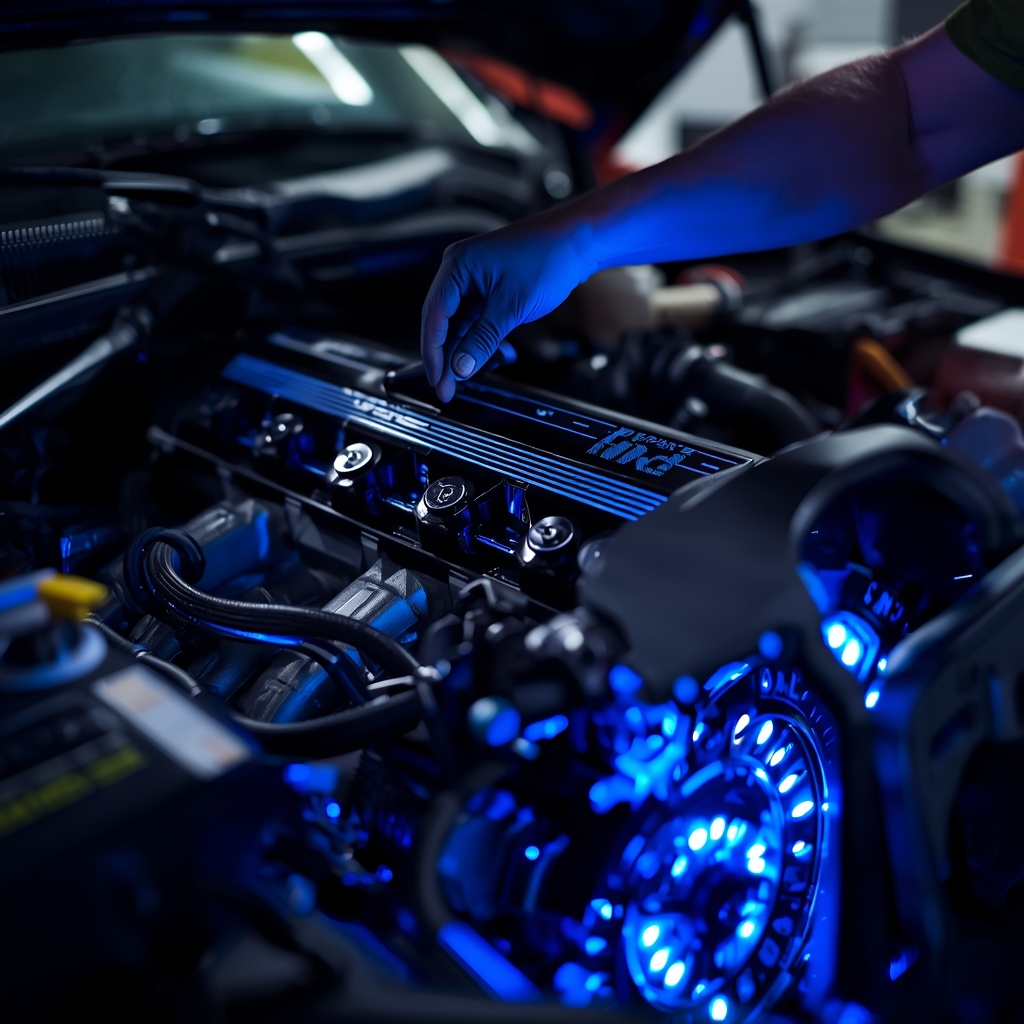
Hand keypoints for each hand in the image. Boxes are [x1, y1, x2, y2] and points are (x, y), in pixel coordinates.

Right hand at [421, 218, 590, 400]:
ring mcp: (475, 279)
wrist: (580, 242)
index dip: (433, 352)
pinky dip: (474, 339)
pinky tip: (474, 359)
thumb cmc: (548, 258)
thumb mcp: (511, 307)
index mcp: (457, 266)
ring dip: (458, 350)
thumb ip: (482, 340)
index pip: (434, 316)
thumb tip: (460, 367)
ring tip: (459, 379)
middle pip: (441, 321)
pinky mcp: (490, 288)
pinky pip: (474, 318)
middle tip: (445, 387)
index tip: (437, 379)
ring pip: (457, 323)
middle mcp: (460, 270)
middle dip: (443, 356)